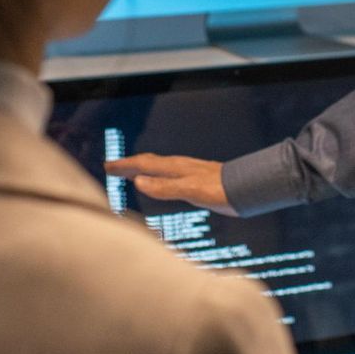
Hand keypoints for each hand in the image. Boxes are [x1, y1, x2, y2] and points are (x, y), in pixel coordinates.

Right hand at [104, 153, 236, 216]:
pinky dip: (156, 177)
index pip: (143, 165)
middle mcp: (179, 168)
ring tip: (131, 174)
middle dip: (130, 165)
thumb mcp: (190, 190)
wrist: (247, 188)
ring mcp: (187, 173)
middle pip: (149, 163)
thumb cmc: (221, 189)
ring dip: (142, 170)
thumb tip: (138, 182)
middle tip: (112, 168)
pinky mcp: (196, 181)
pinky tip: (160, 183)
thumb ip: (165, 187)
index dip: (125, 166)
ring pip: (158, 168)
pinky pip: (168, 176)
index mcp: (175, 168)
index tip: (108, 166)